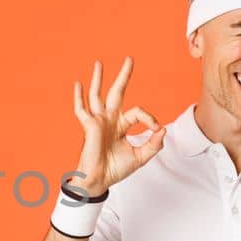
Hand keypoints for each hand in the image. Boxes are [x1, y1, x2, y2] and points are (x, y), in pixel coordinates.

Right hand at [69, 57, 165, 194]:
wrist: (100, 180)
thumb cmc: (116, 170)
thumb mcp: (141, 157)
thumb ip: (153, 144)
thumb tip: (162, 129)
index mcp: (121, 125)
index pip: (138, 112)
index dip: (149, 117)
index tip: (156, 129)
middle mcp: (109, 120)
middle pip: (117, 92)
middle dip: (123, 76)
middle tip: (129, 59)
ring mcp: (98, 121)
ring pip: (97, 95)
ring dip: (98, 79)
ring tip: (99, 63)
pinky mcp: (89, 126)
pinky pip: (81, 110)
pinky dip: (78, 97)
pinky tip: (78, 84)